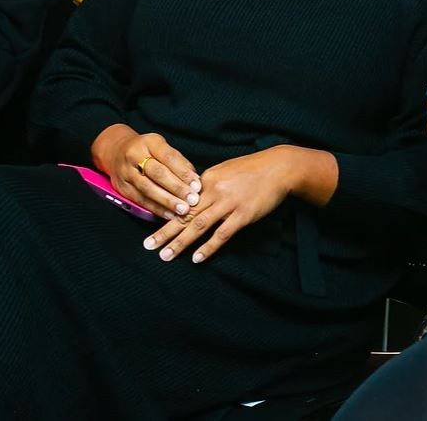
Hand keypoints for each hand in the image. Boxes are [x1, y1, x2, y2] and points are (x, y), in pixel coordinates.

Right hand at [91, 123, 201, 219]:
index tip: (197, 185)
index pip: (168, 157)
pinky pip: (140, 200)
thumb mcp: (162, 147)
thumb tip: (195, 181)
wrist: (115, 151)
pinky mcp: (121, 187)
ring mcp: (126, 171)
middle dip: (177, 188)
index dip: (183, 172)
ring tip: (183, 210)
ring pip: (147, 188)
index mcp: (149, 142)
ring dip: (167, 201)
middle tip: (192, 200)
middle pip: (157, 173)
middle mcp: (135, 155)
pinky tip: (169, 214)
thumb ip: (178, 162)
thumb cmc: (147, 150)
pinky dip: (156, 208)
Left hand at [143, 147, 293, 263]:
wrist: (278, 167)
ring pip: (198, 226)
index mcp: (206, 180)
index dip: (166, 215)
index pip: (181, 200)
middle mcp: (213, 191)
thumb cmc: (251, 169)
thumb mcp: (224, 171)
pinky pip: (222, 234)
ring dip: (180, 242)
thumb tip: (193, 197)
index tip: (153, 227)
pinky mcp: (243, 215)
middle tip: (148, 246)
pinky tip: (197, 258)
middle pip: (184, 215)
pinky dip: (208, 247)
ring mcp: (228, 204)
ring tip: (166, 255)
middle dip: (165, 232)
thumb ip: (207, 184)